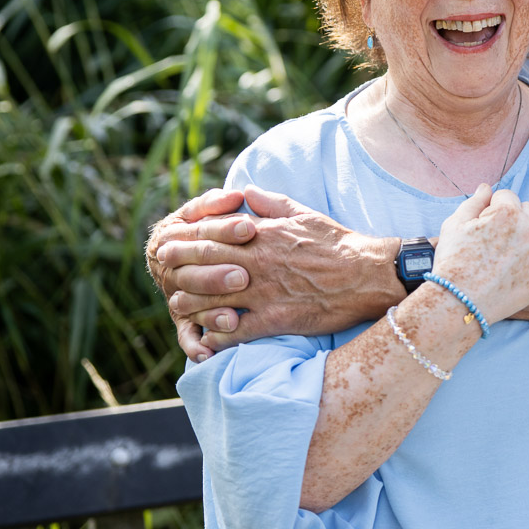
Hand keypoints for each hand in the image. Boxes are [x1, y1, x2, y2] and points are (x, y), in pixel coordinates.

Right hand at [147, 188, 253, 360]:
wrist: (183, 248)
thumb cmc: (212, 225)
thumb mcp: (210, 208)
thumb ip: (219, 201)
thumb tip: (237, 194)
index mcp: (176, 234)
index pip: (202, 231)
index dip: (225, 229)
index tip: (250, 228)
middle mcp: (172, 266)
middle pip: (193, 271)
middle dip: (218, 274)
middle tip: (244, 277)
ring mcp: (177, 294)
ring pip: (189, 304)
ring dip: (209, 312)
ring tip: (231, 319)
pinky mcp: (183, 319)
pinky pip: (187, 335)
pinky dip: (195, 346)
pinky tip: (208, 355)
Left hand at [151, 186, 398, 358]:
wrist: (367, 275)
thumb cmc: (337, 243)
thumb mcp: (304, 213)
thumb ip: (270, 203)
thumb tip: (244, 190)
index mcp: (264, 235)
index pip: (215, 233)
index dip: (188, 237)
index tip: (171, 239)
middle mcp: (259, 262)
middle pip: (207, 263)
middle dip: (180, 264)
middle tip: (161, 267)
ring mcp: (265, 292)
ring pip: (214, 298)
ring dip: (191, 302)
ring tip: (178, 304)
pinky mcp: (276, 319)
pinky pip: (237, 330)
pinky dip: (217, 335)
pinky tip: (206, 337)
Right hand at [428, 185, 528, 324]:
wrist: (459, 303)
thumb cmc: (453, 263)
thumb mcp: (454, 224)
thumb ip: (474, 202)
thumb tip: (487, 187)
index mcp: (506, 212)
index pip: (507, 197)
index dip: (493, 209)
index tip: (484, 226)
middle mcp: (528, 228)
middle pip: (528, 209)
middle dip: (514, 218)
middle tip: (498, 240)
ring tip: (524, 239)